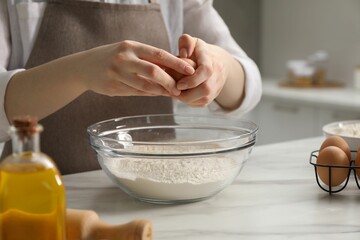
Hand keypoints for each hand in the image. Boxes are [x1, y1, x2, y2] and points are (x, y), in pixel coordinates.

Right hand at [76, 40, 195, 96]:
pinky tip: (157, 93)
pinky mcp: (113, 88)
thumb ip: (146, 59)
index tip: (190, 69)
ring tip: (171, 93)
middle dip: (170, 81)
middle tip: (180, 88)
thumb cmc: (112, 57)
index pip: (159, 54)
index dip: (176, 63)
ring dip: (161, 91)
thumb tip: (171, 70)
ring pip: (145, 86)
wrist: (83, 67)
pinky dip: (149, 94)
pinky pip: (136, 92)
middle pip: (153, 71)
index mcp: (131, 46)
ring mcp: (117, 74)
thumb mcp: (128, 51)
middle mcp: (124, 59)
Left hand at [174, 34, 226, 106]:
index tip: (179, 84)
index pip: (206, 71)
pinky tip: (181, 94)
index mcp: (211, 60)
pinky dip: (188, 101)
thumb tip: (183, 54)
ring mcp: (216, 88)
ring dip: (186, 98)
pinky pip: (200, 103)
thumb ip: (186, 41)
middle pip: (205, 89)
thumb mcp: (193, 42)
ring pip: (203, 99)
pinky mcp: (212, 97)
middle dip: (187, 93)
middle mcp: (217, 75)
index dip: (192, 80)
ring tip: (174, 92)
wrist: (219, 63)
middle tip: (172, 90)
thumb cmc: (200, 52)